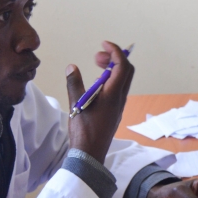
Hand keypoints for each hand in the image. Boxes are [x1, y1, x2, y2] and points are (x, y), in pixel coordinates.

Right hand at [65, 41, 134, 163]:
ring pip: (123, 79)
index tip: (104, 44)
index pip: (122, 65)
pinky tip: (96, 83)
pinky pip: (118, 88)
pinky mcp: (115, 110)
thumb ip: (74, 84)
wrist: (91, 154)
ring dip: (112, 68)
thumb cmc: (84, 131)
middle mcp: (120, 98)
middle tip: (96, 56)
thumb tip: (72, 67)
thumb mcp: (76, 105)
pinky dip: (110, 79)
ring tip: (95, 66)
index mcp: (113, 94)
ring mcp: (119, 105)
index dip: (115, 51)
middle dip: (114, 58)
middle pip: (126, 70)